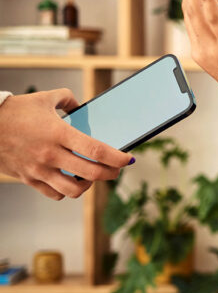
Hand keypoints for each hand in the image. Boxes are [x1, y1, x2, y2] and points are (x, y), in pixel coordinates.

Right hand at [0, 89, 132, 199]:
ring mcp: (38, 170)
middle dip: (111, 173)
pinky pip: (54, 194)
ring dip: (89, 185)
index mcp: (58, 133)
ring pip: (74, 190)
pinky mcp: (28, 178)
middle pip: (91, 173)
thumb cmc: (12, 111)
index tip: (129, 158)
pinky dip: (67, 191)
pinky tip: (71, 180)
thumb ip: (67, 98)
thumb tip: (80, 105)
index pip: (96, 150)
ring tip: (93, 176)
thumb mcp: (43, 98)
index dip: (118, 157)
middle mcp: (50, 154)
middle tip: (117, 168)